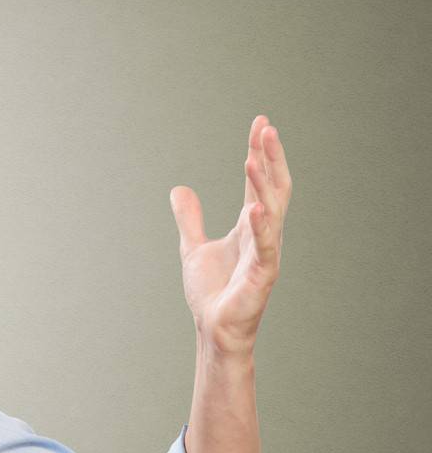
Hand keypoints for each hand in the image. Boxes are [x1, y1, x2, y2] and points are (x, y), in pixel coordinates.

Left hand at [170, 115, 291, 357]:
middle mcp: (263, 234)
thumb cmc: (212, 292)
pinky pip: (264, 247)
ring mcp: (265, 253)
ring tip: (254, 156)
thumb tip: (179, 188)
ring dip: (263, 184)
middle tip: (266, 128)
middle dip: (270, 158)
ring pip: (271, 211)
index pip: (257, 182)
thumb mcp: (192, 246)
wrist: (213, 329)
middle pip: (272, 188)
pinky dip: (261, 226)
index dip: (259, 153)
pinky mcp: (262, 275)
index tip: (260, 123)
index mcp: (250, 225)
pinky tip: (256, 206)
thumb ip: (189, 218)